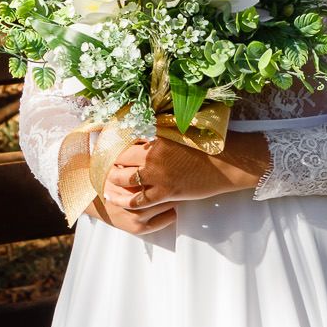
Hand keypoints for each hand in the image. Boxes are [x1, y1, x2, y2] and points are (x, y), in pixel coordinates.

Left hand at [102, 128, 270, 225]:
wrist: (229, 162)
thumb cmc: (210, 144)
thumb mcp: (182, 129)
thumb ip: (161, 129)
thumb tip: (145, 127)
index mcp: (156, 135)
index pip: (124, 136)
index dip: (109, 140)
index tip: (99, 141)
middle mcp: (153, 153)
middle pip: (119, 156)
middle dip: (105, 160)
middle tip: (97, 163)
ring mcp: (158, 174)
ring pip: (123, 178)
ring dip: (111, 179)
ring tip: (104, 180)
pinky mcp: (166, 192)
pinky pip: (138, 200)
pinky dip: (124, 200)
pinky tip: (116, 198)